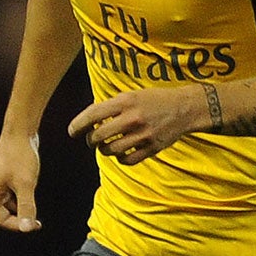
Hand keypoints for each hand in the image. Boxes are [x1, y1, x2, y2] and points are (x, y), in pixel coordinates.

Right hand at [0, 132, 41, 231]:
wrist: (20, 131)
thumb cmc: (20, 155)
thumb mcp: (26, 185)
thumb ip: (27, 207)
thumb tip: (27, 228)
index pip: (1, 220)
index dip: (18, 225)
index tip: (34, 224)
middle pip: (5, 214)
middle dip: (21, 215)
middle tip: (37, 216)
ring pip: (11, 204)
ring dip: (23, 204)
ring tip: (32, 191)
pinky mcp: (5, 177)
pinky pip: (14, 193)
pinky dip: (23, 194)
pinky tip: (31, 185)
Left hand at [68, 86, 202, 165]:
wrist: (184, 108)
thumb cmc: (154, 100)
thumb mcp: (132, 95)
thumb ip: (112, 106)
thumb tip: (88, 120)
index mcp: (125, 102)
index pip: (92, 114)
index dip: (78, 125)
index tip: (71, 131)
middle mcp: (132, 118)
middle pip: (98, 136)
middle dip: (90, 140)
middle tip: (91, 140)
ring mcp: (143, 135)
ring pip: (111, 151)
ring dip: (104, 150)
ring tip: (106, 146)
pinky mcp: (152, 148)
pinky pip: (127, 160)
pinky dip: (120, 159)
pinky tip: (121, 153)